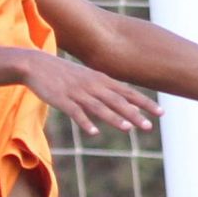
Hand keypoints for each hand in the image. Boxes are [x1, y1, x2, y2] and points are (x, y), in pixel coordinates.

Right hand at [22, 51, 159, 135]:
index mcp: (100, 80)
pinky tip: (94, 132)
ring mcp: (77, 93)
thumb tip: (120, 98)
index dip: (145, 103)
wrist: (36, 64)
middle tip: (150, 126)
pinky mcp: (62, 99)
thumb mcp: (86, 76)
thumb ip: (102, 87)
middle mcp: (93, 86)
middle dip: (135, 114)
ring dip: (114, 118)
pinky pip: (76, 112)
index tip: (161, 112)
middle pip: (117, 101)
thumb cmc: (62, 73)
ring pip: (99, 107)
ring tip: (128, 129)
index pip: (128, 92)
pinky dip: (85, 122)